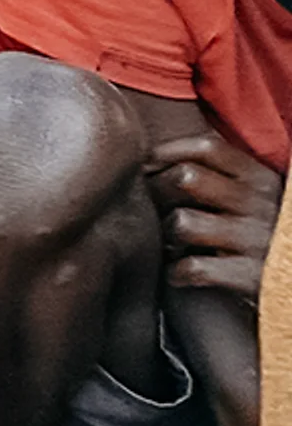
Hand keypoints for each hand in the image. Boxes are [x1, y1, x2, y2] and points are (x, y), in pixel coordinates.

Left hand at [148, 132, 284, 294]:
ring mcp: (257, 240)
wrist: (289, 277)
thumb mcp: (256, 198)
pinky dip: (177, 272)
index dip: (168, 152)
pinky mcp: (252, 276)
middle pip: (186, 178)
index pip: (207, 147)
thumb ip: (223, 175)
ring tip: (171, 244)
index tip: (148, 166)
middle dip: (159, 192)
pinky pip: (193, 267)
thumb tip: (159, 156)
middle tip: (153, 208)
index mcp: (262, 179)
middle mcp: (261, 204)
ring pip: (183, 221)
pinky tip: (180, 274)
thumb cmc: (264, 234)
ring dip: (167, 235)